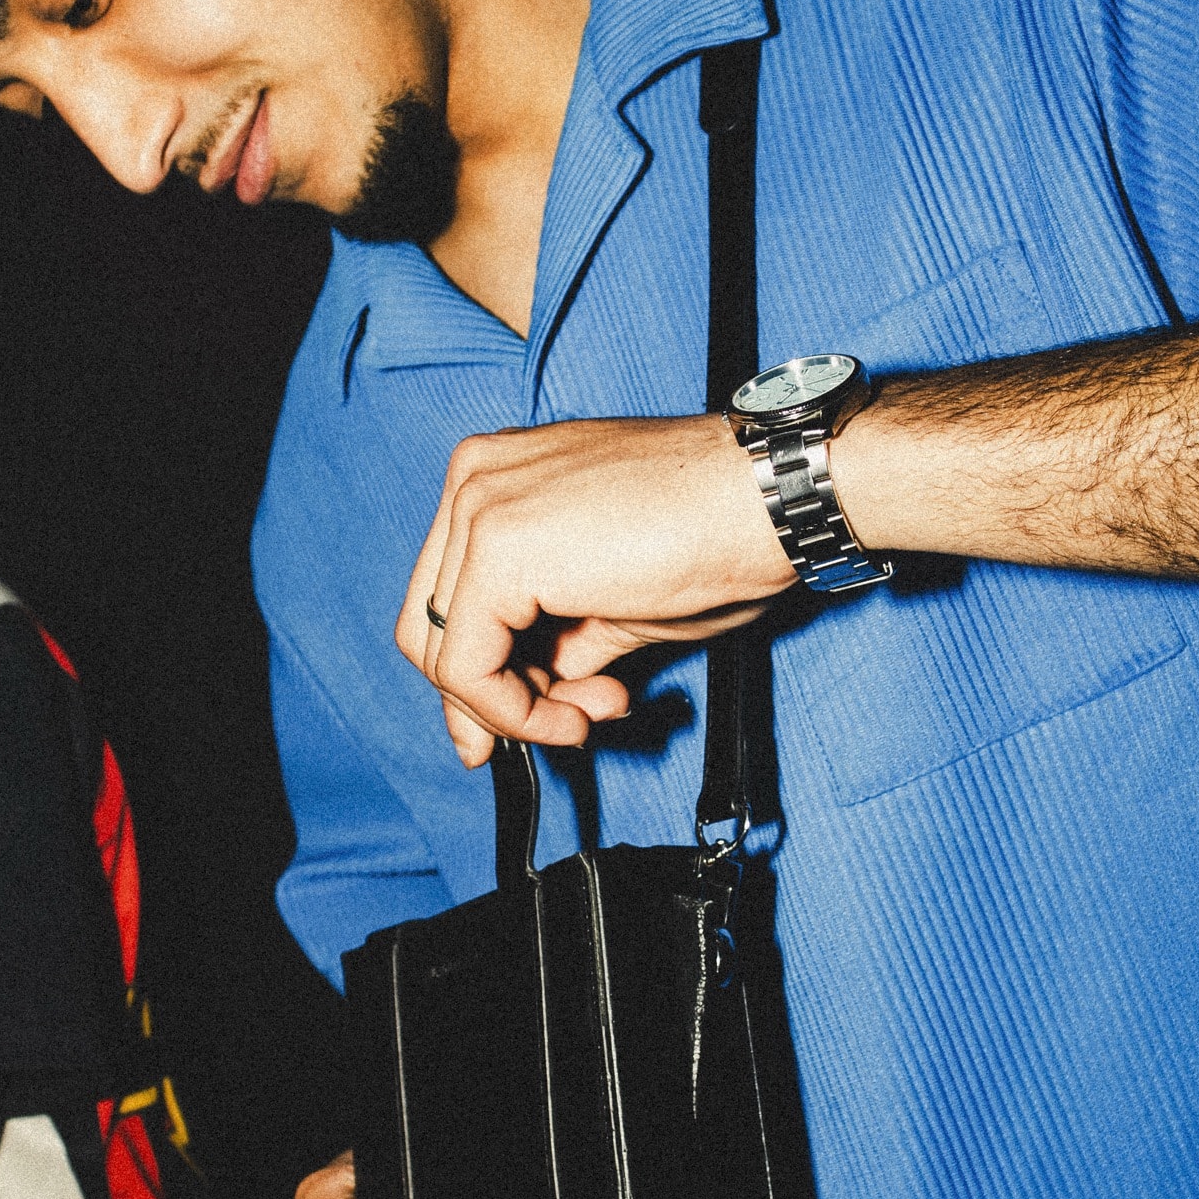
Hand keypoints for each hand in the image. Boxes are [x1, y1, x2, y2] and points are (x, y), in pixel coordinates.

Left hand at [396, 415, 793, 765]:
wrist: (766, 499)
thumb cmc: (714, 532)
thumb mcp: (609, 602)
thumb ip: (549, 646)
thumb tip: (508, 712)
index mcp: (497, 476)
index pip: (449, 594)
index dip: (482, 673)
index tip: (533, 715)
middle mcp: (474, 478)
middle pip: (432, 622)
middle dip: (495, 696)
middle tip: (568, 722)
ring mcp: (478, 506)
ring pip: (441, 652)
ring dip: (515, 709)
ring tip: (591, 713)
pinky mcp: (495, 549)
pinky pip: (466, 667)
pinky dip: (514, 712)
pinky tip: (576, 715)